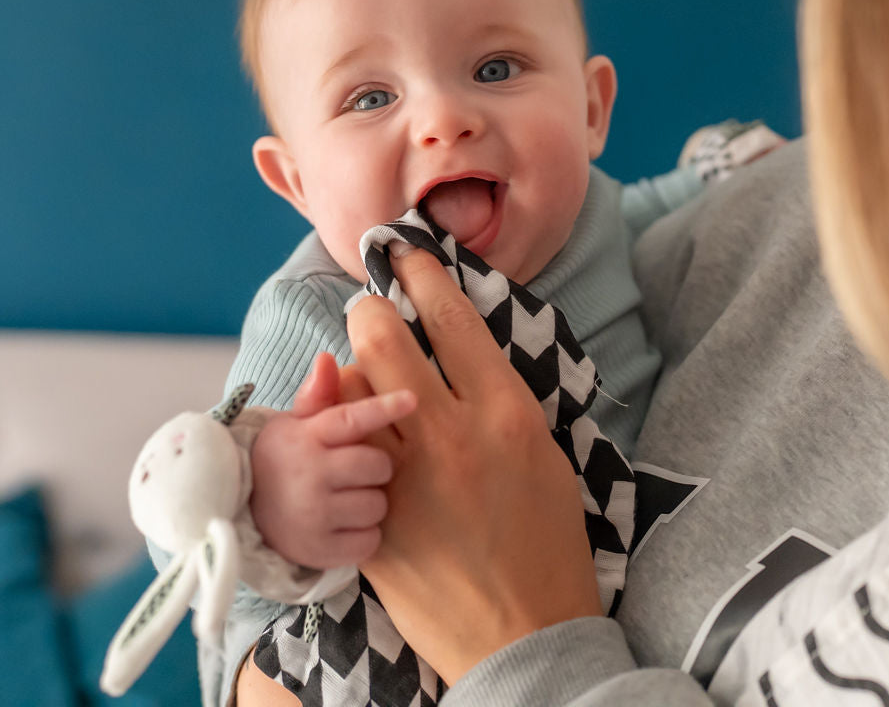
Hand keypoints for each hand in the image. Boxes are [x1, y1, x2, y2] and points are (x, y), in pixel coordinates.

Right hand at [249, 353, 415, 568]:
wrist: (244, 511)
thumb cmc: (286, 458)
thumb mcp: (296, 423)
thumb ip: (319, 395)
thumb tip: (327, 359)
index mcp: (307, 437)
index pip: (350, 419)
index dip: (383, 408)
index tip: (412, 399)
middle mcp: (309, 475)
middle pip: (376, 465)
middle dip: (375, 466)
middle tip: (358, 469)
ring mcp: (313, 516)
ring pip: (377, 504)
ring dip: (371, 502)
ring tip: (348, 498)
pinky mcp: (319, 551)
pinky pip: (369, 540)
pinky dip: (364, 535)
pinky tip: (345, 525)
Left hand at [347, 248, 602, 684]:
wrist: (525, 633)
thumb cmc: (548, 538)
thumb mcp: (542, 452)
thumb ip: (498, 395)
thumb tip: (457, 346)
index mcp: (506, 414)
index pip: (454, 319)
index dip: (423, 274)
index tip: (407, 254)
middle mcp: (452, 435)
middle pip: (385, 338)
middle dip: (371, 306)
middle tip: (373, 303)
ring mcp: (406, 477)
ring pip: (353, 385)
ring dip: (356, 362)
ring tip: (367, 362)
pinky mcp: (373, 514)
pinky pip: (340, 444)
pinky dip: (342, 418)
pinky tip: (351, 414)